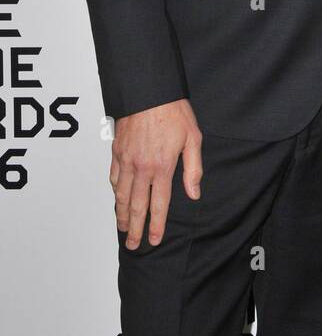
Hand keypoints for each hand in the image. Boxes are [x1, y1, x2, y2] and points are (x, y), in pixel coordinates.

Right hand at [110, 98, 202, 249]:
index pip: (158, 204)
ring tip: (123, 229)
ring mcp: (126, 160)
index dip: (156, 225)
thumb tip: (194, 193)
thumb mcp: (193, 139)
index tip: (154, 240)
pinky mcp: (117, 151)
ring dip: (121, 214)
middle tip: (134, 244)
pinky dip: (114, 191)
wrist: (149, 91)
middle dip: (135, 228)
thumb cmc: (173, 112)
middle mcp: (141, 167)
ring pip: (120, 194)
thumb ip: (193, 169)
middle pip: (136, 205)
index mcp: (162, 166)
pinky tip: (116, 198)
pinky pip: (113, 177)